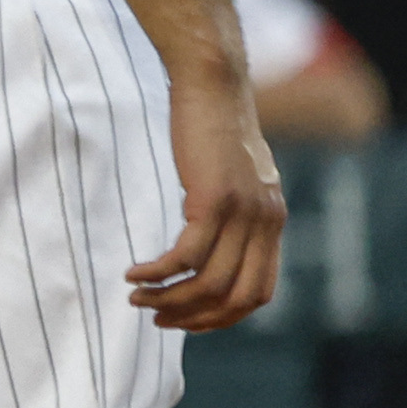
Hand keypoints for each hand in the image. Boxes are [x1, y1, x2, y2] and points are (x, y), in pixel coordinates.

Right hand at [132, 69, 284, 331]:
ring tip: (137, 298)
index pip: (258, 294)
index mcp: (272, 223)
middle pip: (233, 297)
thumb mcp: (234, 177)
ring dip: (168, 299)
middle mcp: (265, 223)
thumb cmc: (213, 128)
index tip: (186, 320)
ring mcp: (243, 213)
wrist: (214, 86)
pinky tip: (134, 273)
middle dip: (192, 317)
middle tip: (156, 317)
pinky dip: (157, 273)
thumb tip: (212, 244)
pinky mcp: (214, 200)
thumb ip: (234, 213)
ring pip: (207, 282)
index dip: (221, 318)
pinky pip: (184, 256)